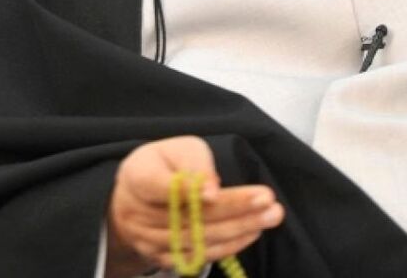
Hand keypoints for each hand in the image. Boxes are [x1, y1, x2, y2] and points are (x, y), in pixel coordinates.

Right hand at [104, 135, 283, 275]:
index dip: (189, 190)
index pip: (162, 187)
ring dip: (238, 229)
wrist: (135, 196)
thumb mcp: (178, 149)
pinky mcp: (161, 257)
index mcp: (138, 177)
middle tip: (269, 202)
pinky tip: (252, 232)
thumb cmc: (165, 164)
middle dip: (233, 209)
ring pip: (197, 240)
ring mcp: (147, 240)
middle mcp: (137, 214)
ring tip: (271, 216)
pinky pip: (197, 257)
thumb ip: (195, 164)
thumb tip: (213, 189)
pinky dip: (227, 246)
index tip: (217, 192)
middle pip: (189, 216)